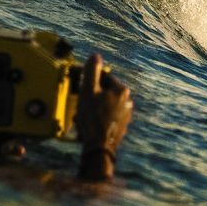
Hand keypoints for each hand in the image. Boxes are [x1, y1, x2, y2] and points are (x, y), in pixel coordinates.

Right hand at [77, 54, 132, 179]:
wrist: (99, 150)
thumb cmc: (93, 119)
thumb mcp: (88, 91)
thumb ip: (91, 71)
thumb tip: (95, 55)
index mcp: (121, 90)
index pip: (103, 77)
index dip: (89, 81)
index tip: (79, 87)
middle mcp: (127, 101)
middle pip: (104, 92)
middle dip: (90, 96)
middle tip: (79, 104)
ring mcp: (125, 115)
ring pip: (104, 105)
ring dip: (92, 108)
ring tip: (81, 117)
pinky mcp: (120, 127)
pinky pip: (106, 117)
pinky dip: (96, 118)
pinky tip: (87, 125)